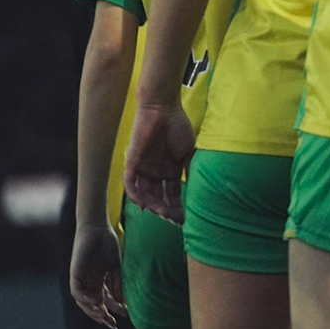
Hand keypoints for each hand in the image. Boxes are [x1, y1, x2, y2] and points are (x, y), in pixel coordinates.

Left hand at [69, 222, 127, 328]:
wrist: (97, 227)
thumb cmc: (107, 243)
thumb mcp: (115, 266)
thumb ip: (117, 282)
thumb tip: (121, 301)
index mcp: (99, 281)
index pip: (103, 302)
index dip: (110, 312)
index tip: (119, 320)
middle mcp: (88, 283)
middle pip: (92, 305)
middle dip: (101, 316)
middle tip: (111, 323)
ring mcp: (81, 279)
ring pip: (83, 301)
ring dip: (92, 310)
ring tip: (103, 315)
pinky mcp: (74, 273)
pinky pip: (76, 291)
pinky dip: (84, 298)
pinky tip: (95, 301)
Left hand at [123, 99, 195, 222]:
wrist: (164, 108)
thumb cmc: (178, 126)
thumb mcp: (188, 152)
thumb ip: (189, 170)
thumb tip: (198, 189)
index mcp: (169, 170)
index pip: (172, 194)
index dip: (177, 207)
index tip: (184, 219)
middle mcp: (155, 172)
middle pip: (158, 198)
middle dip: (166, 210)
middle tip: (175, 220)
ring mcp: (143, 168)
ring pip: (144, 194)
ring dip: (153, 206)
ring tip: (163, 214)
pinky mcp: (132, 163)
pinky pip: (131, 184)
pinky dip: (137, 196)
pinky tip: (145, 205)